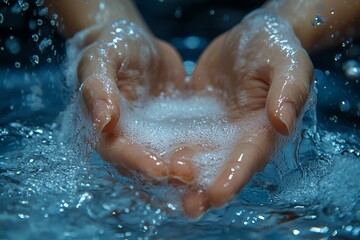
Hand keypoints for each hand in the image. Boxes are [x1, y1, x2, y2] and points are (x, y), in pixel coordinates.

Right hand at [71, 20, 193, 181]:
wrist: (137, 44)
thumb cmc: (113, 47)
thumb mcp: (100, 59)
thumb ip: (98, 86)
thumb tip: (102, 122)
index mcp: (105, 127)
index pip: (118, 152)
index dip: (137, 161)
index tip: (160, 169)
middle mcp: (128, 138)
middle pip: (143, 164)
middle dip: (165, 172)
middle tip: (189, 175)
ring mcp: (151, 136)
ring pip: (165, 159)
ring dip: (181, 169)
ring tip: (204, 174)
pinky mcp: (172, 130)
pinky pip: (183, 143)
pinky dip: (196, 152)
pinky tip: (216, 157)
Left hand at [183, 10, 313, 217]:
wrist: (250, 37)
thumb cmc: (274, 47)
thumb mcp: (288, 63)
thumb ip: (289, 90)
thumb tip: (283, 123)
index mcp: (265, 129)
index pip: (251, 157)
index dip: (235, 176)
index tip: (218, 194)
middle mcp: (240, 137)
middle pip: (222, 168)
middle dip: (206, 188)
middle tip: (188, 206)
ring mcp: (217, 130)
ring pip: (199, 158)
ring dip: (183, 176)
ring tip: (164, 187)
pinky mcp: (197, 120)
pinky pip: (182, 137)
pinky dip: (168, 149)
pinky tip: (151, 159)